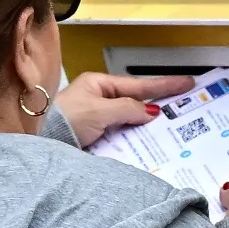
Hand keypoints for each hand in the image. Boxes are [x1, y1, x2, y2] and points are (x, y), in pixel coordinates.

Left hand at [54, 72, 194, 146]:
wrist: (41, 144)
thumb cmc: (66, 121)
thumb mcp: (99, 111)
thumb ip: (127, 109)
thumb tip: (149, 111)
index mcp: (99, 85)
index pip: (138, 85)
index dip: (164, 85)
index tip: (187, 83)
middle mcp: (99, 99)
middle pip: (136, 100)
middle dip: (160, 102)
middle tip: (186, 104)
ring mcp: (98, 117)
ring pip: (130, 118)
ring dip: (148, 123)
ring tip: (173, 125)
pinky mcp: (96, 135)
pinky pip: (122, 133)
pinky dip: (135, 136)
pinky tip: (149, 141)